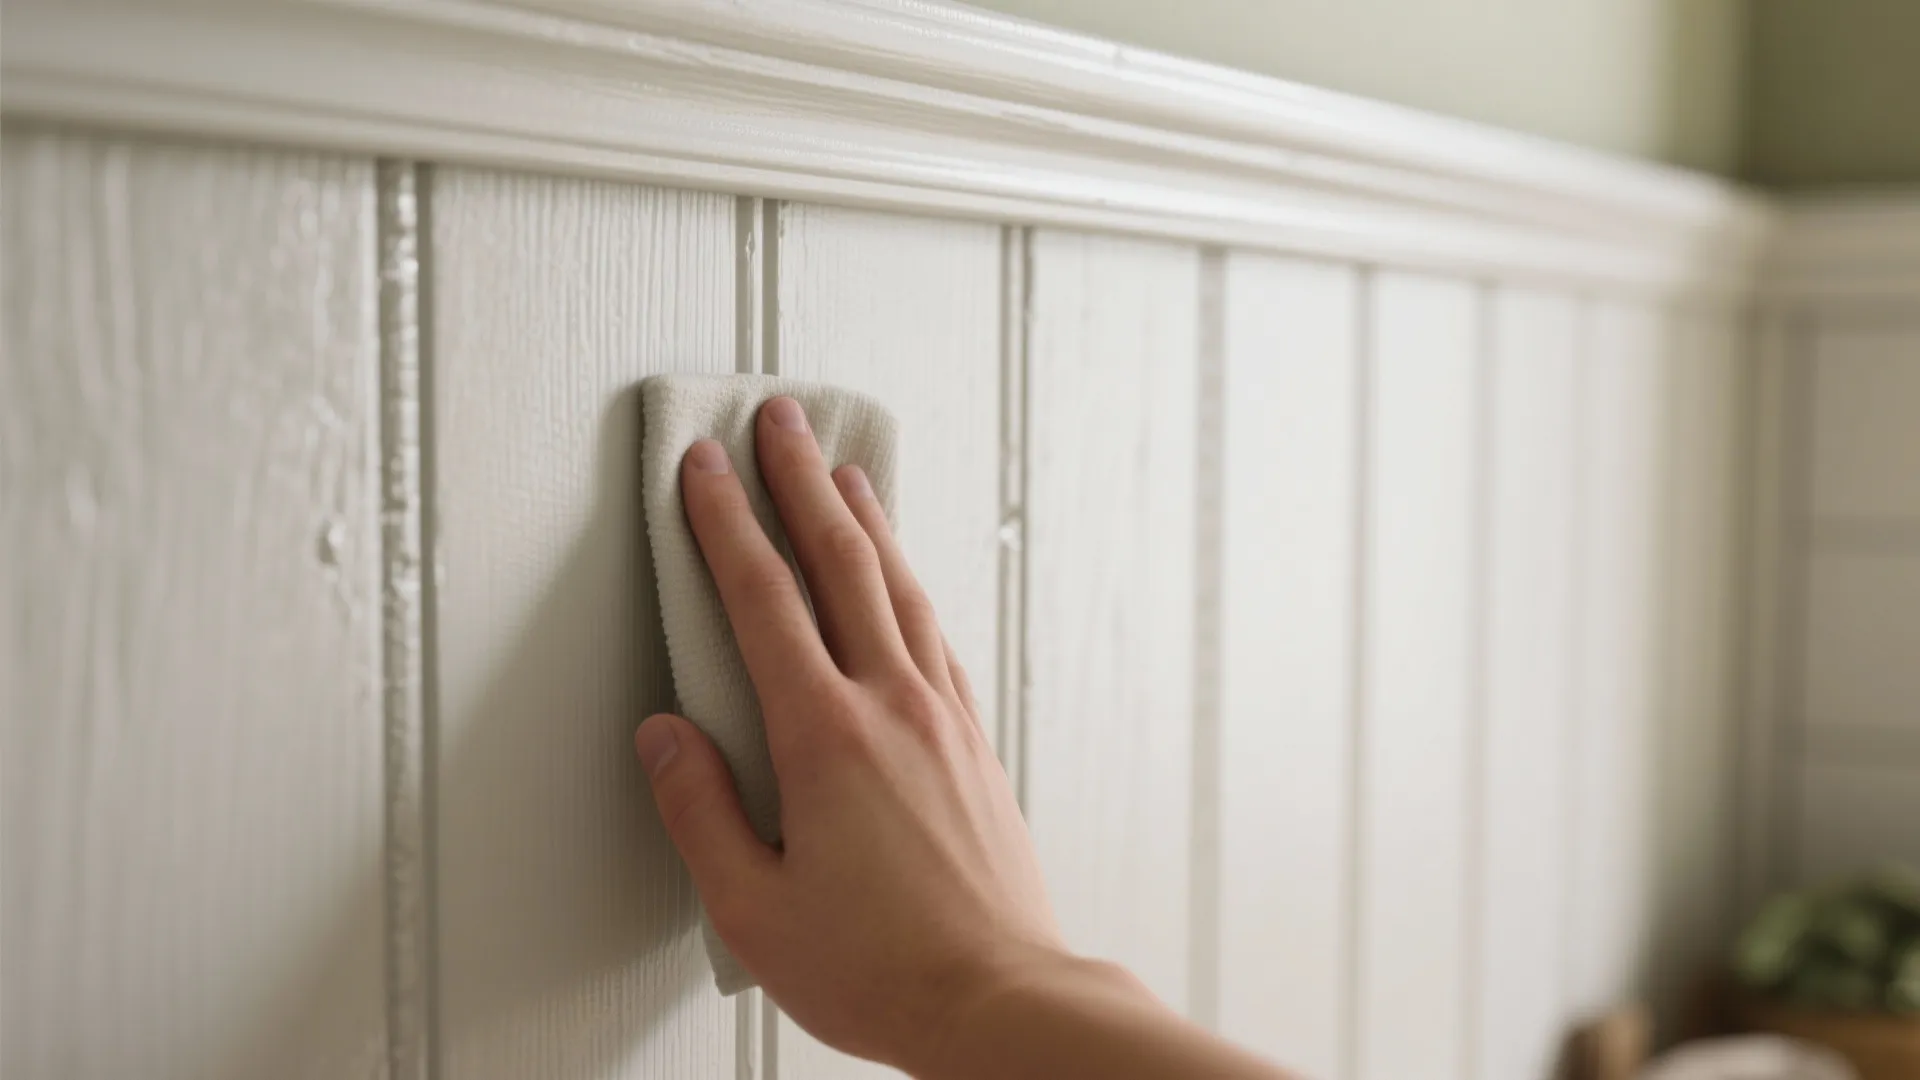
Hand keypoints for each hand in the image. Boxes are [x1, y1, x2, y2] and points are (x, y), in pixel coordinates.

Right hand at [633, 396, 1064, 1070]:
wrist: (1000, 998)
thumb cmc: (881, 966)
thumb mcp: (752, 906)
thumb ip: (699, 809)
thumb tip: (664, 736)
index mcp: (826, 736)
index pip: (762, 597)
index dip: (725, 522)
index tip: (702, 466)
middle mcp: (892, 706)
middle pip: (841, 562)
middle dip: (799, 482)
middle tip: (778, 421)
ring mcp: (943, 717)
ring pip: (900, 587)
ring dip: (865, 519)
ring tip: (842, 470)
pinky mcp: (975, 741)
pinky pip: (936, 633)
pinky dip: (909, 584)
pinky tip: (902, 577)